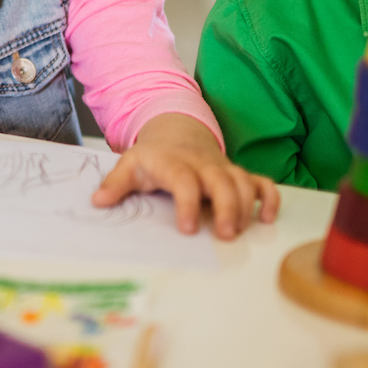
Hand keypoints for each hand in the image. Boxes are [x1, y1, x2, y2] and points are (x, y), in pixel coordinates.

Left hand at [93, 112, 280, 238]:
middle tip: (225, 234)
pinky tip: (267, 218)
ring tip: (239, 231)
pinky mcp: (237, 173)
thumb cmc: (153, 156)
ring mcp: (222, 168)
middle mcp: (203, 165)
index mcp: (174, 163)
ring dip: (246, 206)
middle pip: (222, 181)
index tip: (188, 228)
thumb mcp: (130, 166)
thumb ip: (116, 184)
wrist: (176, 132)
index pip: (184, 180)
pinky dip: (269, 197)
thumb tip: (98, 201)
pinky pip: (261, 181)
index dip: (188, 203)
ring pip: (243, 182)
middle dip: (227, 207)